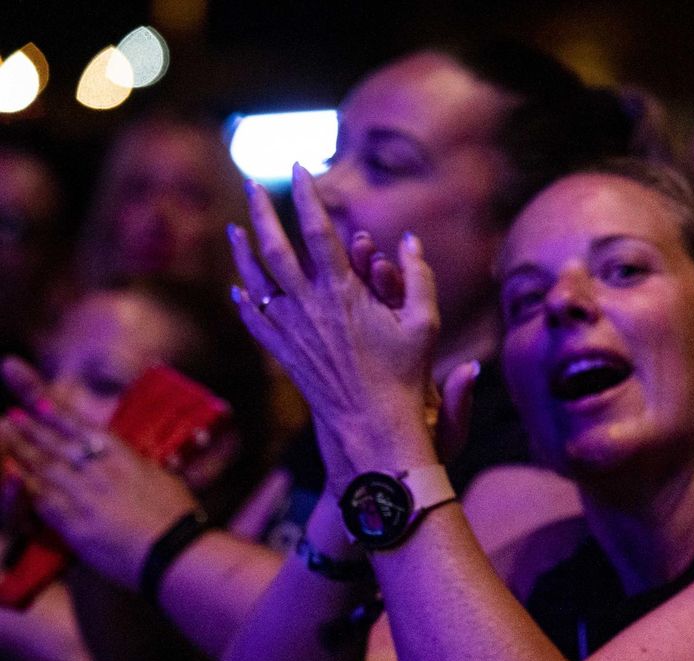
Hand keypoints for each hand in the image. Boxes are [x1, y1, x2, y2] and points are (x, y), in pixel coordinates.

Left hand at [0, 359, 200, 589]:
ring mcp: (86, 497)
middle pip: (56, 445)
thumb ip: (138, 466)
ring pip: (44, 468)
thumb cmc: (178, 519)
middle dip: (30, 429)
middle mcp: (101, 472)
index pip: (82, 429)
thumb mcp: (163, 479)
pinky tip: (11, 475)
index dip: (56, 413)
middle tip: (8, 418)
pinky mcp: (76, 525)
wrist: (177, 553)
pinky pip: (42, 501)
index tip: (37, 403)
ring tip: (4, 435)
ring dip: (20, 451)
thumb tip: (128, 458)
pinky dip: (23, 486)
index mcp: (125, 458)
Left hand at [228, 165, 440, 487]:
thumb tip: (410, 240)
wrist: (373, 426)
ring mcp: (292, 331)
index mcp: (343, 292)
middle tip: (252, 184)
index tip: (299, 168)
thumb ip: (419, 277)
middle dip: (262, 211)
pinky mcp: (285, 354)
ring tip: (235, 227)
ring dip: (243, 250)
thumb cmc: (406, 376)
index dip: (308, 196)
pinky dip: (245, 301)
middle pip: (275, 247)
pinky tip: (239, 289)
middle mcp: (309, 306)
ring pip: (256, 280)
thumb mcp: (425, 323)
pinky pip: (256, 321)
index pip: (319, 231)